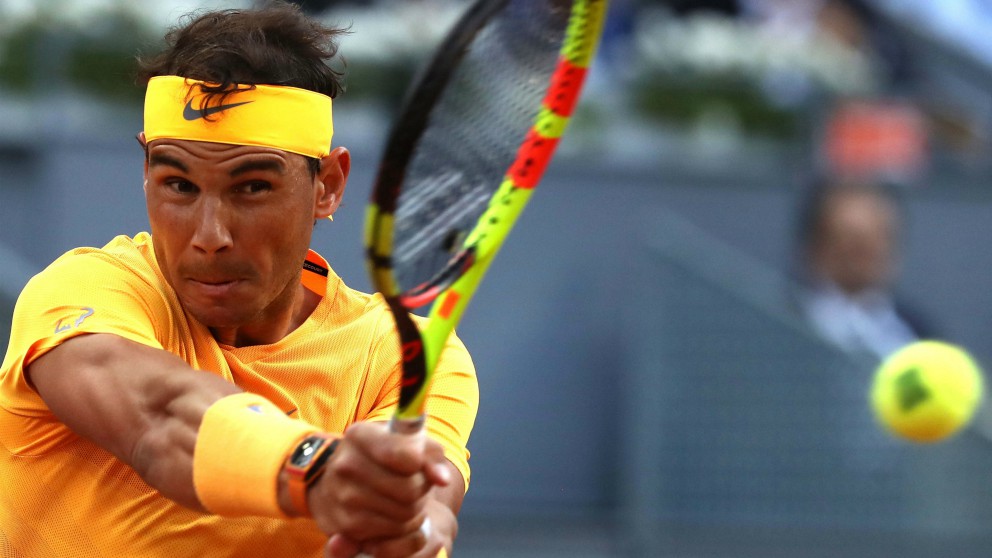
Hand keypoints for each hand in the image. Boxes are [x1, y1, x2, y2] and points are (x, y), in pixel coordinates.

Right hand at [308, 422, 451, 552]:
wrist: (336, 480)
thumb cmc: (381, 455)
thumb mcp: (406, 441)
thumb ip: (430, 453)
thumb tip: (442, 479)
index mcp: (360, 436)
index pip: (406, 456)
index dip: (420, 463)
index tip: (417, 463)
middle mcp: (346, 465)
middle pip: (410, 489)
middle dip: (421, 489)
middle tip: (417, 484)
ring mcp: (343, 497)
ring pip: (405, 514)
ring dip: (415, 510)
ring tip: (406, 499)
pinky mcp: (345, 526)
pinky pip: (393, 533)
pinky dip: (402, 527)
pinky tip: (394, 514)